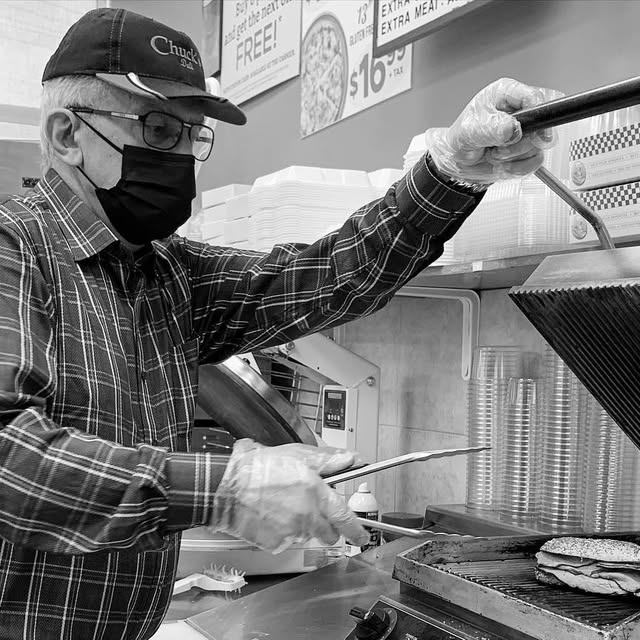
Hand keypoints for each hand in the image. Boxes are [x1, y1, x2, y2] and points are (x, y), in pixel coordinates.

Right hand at [208, 439, 368, 552]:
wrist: (225, 488)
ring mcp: (290, 532)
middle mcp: (307, 516)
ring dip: (304, 525)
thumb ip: (328, 460)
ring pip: (307, 535)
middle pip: (329, 533)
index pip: (346, 517)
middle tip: (316, 511)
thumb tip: (351, 460)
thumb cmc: (258, 469)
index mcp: (316, 493)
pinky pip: (287, 541)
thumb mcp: (297, 454)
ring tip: (285, 505)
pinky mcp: (275, 544)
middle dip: (328, 525)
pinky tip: (273, 514)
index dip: (356, 528)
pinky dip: (284, 531)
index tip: (361, 534)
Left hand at [425, 78, 562, 184]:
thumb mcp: (470, 130)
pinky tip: (501, 165)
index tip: (531, 133)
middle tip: (497, 147)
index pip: (534, 97)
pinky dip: (516, 168)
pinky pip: (534, 162)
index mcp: (505, 95)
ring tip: (493, 154)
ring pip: (536, 147)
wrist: (458, 162)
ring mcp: (525, 132)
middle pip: (540, 126)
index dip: (538, 115)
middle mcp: (519, 111)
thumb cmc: (461, 139)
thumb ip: (492, 128)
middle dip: (516, 144)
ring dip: (512, 158)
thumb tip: (513, 129)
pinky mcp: (527, 151)